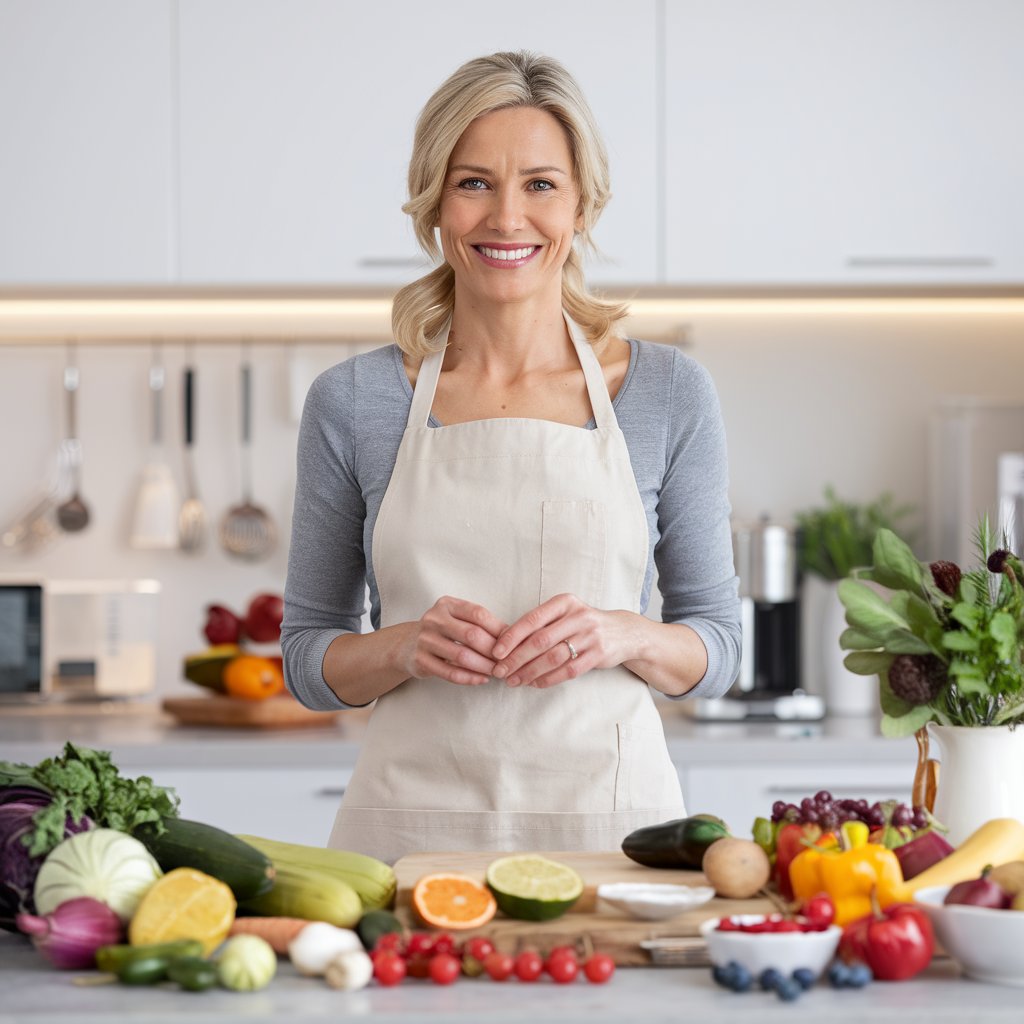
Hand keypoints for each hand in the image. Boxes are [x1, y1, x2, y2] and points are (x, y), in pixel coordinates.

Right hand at [404, 596, 507, 685]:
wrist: (408, 645)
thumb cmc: (443, 631)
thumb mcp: (457, 619)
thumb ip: (480, 624)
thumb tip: (512, 636)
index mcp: (446, 605)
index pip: (478, 614)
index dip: (498, 629)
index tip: (512, 642)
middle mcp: (434, 619)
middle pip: (471, 635)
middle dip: (493, 650)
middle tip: (507, 661)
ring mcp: (425, 640)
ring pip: (462, 656)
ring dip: (484, 666)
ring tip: (497, 671)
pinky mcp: (420, 660)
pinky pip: (450, 673)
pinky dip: (470, 678)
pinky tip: (482, 679)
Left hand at [490, 594, 633, 688]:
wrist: (623, 632)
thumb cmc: (583, 623)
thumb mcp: (565, 614)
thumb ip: (541, 623)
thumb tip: (505, 641)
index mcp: (564, 603)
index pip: (532, 619)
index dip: (512, 636)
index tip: (496, 651)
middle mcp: (578, 617)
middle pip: (540, 640)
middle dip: (516, 658)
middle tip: (500, 671)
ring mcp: (590, 636)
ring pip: (553, 658)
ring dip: (530, 672)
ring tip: (514, 680)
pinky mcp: (598, 655)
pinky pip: (568, 671)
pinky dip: (548, 679)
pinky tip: (534, 683)